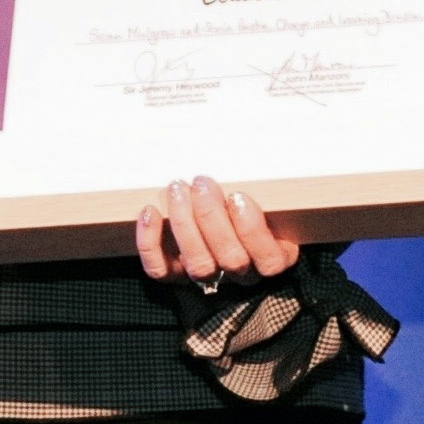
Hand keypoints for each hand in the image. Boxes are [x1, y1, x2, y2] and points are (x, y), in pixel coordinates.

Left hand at [136, 176, 299, 287]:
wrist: (222, 217)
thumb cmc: (251, 198)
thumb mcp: (270, 193)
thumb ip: (268, 183)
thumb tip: (269, 146)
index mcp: (272, 256)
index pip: (269, 260)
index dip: (253, 230)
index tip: (238, 196)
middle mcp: (242, 273)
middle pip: (231, 260)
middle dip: (212, 218)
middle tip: (201, 182)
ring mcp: (209, 277)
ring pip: (198, 265)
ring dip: (185, 223)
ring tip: (178, 188)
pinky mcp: (177, 274)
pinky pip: (161, 270)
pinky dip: (151, 243)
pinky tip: (151, 212)